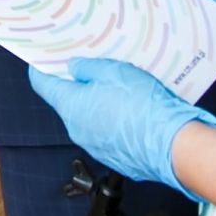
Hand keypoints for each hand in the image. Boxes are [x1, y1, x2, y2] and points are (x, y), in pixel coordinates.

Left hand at [28, 57, 215, 191]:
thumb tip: (74, 68)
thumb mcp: (113, 72)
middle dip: (78, 85)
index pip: (43, 85)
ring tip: (120, 89)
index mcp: (71, 107)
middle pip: (68, 101)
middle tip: (94, 68)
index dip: (41, 69)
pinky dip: (113, 121)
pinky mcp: (114, 155)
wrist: (173, 145)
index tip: (43, 60)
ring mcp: (95, 145)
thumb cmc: (144, 107)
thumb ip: (88, 68)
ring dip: (99, 103)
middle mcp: (77, 129)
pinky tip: (131, 110)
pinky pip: (106, 133)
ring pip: (89, 118)